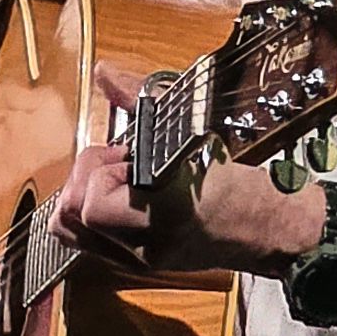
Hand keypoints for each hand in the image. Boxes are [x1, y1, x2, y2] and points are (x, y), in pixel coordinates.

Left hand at [47, 76, 323, 274]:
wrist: (266, 231)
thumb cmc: (236, 186)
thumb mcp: (191, 136)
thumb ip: (142, 102)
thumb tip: (104, 72)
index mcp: (164, 215)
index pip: (93, 205)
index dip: (100, 171)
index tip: (127, 155)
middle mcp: (144, 246)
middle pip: (72, 215)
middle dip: (85, 178)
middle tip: (117, 164)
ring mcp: (136, 260)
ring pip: (70, 230)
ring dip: (81, 195)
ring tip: (114, 180)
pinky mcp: (133, 263)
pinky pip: (84, 240)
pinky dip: (86, 212)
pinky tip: (114, 196)